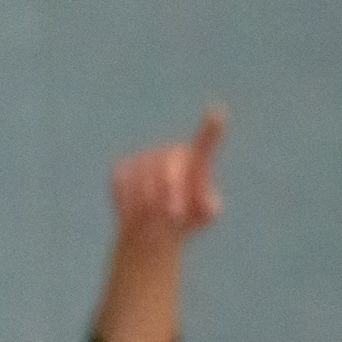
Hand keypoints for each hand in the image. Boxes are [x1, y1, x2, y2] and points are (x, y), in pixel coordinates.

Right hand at [109, 107, 223, 246]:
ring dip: (149, 197)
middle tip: (175, 214)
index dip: (211, 129)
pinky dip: (129, 199)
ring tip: (154, 218)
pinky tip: (134, 214)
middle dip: (172, 186)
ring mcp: (146, 157)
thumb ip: (207, 207)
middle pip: (170, 161)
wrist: (152, 229)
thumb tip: (202, 201)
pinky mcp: (123, 167)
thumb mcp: (202, 219)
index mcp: (196, 161)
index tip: (217, 112)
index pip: (204, 142)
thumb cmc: (184, 221)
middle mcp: (172, 152)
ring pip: (145, 172)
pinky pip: (124, 180)